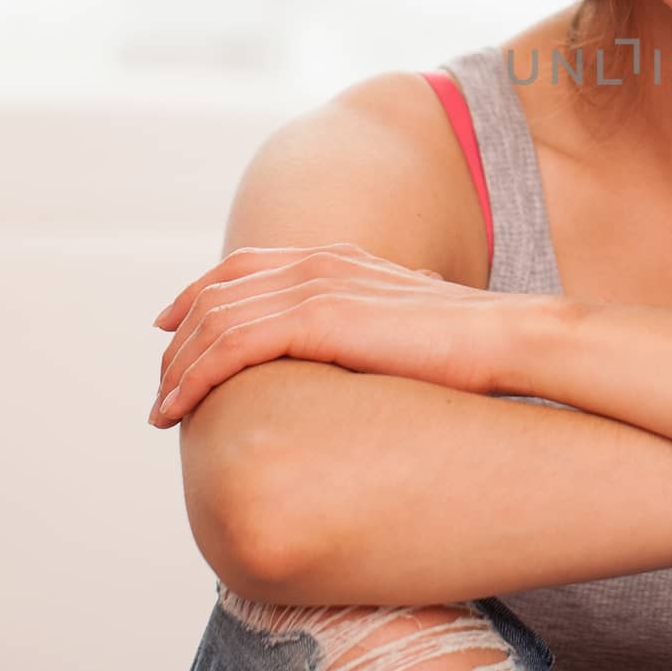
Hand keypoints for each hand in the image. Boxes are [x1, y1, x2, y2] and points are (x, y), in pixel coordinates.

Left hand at [146, 244, 512, 427]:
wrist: (510, 339)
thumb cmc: (475, 345)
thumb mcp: (415, 322)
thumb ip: (384, 321)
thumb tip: (388, 336)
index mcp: (342, 258)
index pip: (246, 265)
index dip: (199, 292)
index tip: (171, 328)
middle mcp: (322, 262)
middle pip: (218, 291)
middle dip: (179, 340)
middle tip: (161, 389)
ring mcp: (318, 286)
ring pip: (214, 319)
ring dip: (177, 366)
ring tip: (162, 412)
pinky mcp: (318, 320)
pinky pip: (230, 346)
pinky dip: (193, 378)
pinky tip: (178, 410)